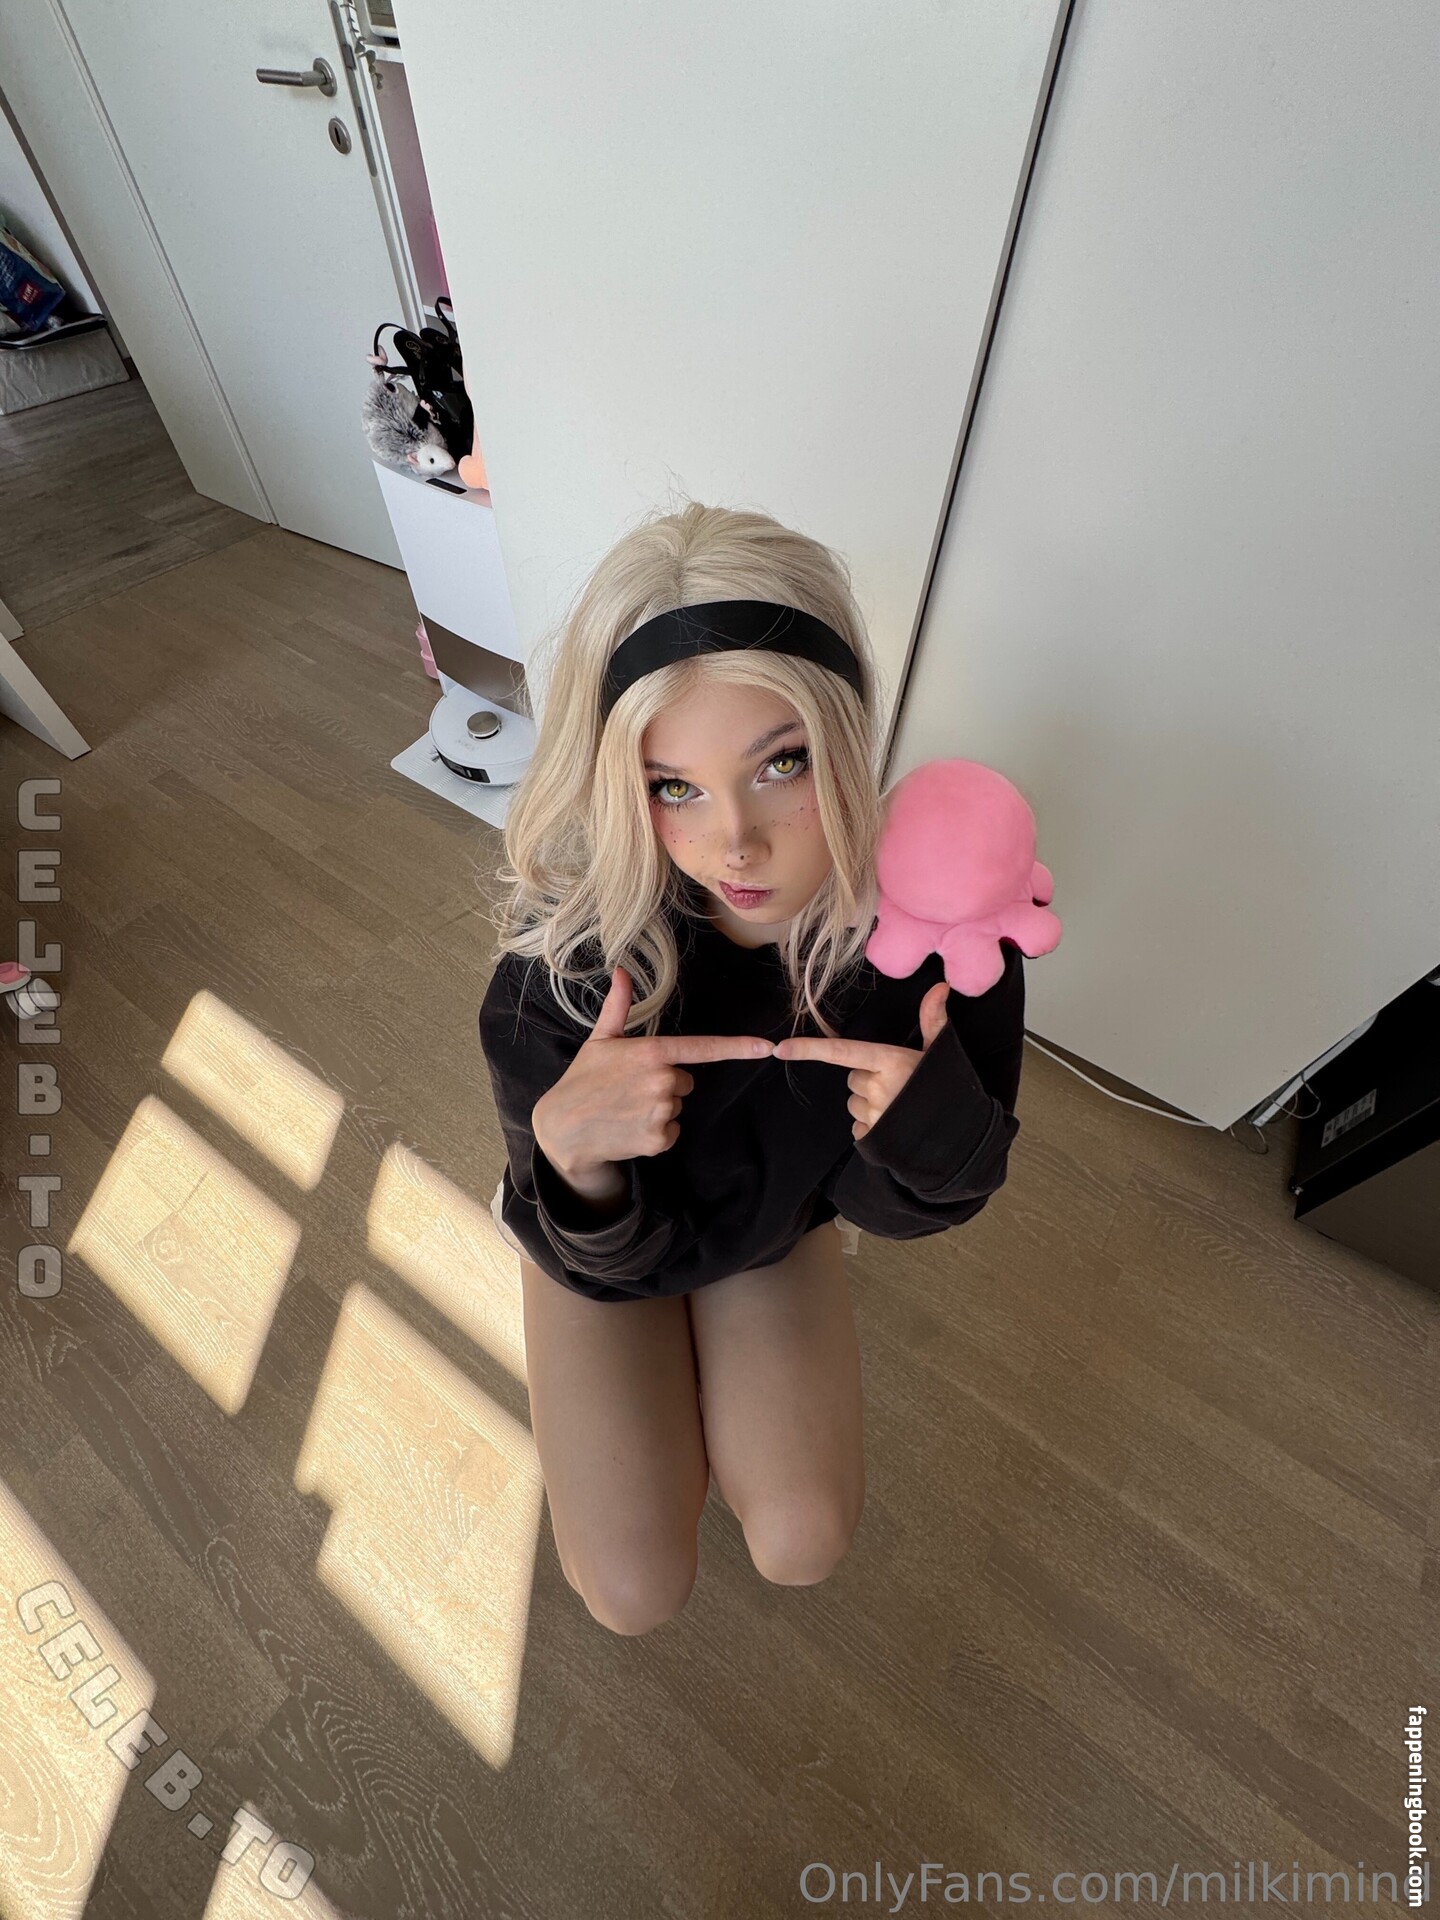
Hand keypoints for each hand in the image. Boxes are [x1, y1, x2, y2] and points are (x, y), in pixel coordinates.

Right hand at [532, 966, 774, 1176]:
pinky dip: (657, 1131)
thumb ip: (618, 1006)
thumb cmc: (582, 1079)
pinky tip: (631, 1126)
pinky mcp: (659, 1138)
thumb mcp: (599, 1039)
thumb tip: (621, 972)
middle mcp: (661, 1080)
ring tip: (627, 1107)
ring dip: (660, 1107)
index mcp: (651, 1052)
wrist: (564, 1128)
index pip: (703, 1048)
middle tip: (631, 1087)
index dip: (738, 1047)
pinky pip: (672, 1130)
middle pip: (686, 1081)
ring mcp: (661, 1110)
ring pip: (678, 1105)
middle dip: (665, 1083)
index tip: (767, 1047)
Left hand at [772, 980, 950, 1139]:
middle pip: (852, 1078)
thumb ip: (933, 1019)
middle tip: (897, 1084)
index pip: (840, 1052)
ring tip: (898, 1106)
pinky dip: (872, 1126)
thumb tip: (940, 987)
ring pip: (854, 1102)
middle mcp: (877, 1087)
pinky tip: (894, 1126)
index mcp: (889, 1062)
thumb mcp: (940, 1053)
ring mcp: (874, 1115)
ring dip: (869, 1103)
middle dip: (867, 1079)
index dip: (808, 1049)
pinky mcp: (873, 1139)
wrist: (962, 1138)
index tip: (780, 1049)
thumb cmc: (950, 1090)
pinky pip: (859, 1127)